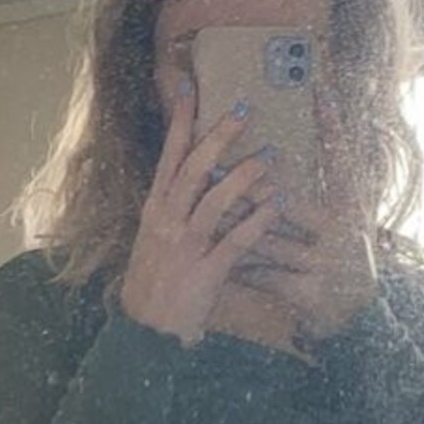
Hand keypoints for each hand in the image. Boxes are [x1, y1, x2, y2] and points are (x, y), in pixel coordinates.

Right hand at [120, 83, 282, 345]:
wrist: (146, 333)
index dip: (178, 123)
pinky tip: (278, 203)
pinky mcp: (205, 271)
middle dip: (218, 137)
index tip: (188, 90)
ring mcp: (185, 247)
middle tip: (242, 109)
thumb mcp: (154, 240)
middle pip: (193, 169)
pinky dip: (258, 220)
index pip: (167, 157)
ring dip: (244, 175)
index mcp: (153, 210)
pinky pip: (235, 240)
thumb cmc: (154, 285)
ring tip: (271, 155)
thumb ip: (172, 210)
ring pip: (215, 200)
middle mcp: (166, 222)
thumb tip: (191, 179)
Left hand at [232, 94, 377, 344]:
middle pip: (288, 202)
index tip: (316, 92)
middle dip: (248, 185)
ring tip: (201, 208)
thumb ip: (334, 163)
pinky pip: (263, 275)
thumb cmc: (346, 253)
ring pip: (267, 239)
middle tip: (214, 164)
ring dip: (232, 223)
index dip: (332, 126)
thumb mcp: (347, 212)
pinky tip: (211, 254)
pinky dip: (237, 264)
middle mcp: (341, 233)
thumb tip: (324, 99)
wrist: (360, 316)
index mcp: (350, 208)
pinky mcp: (310, 293)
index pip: (342, 160)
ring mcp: (326, 264)